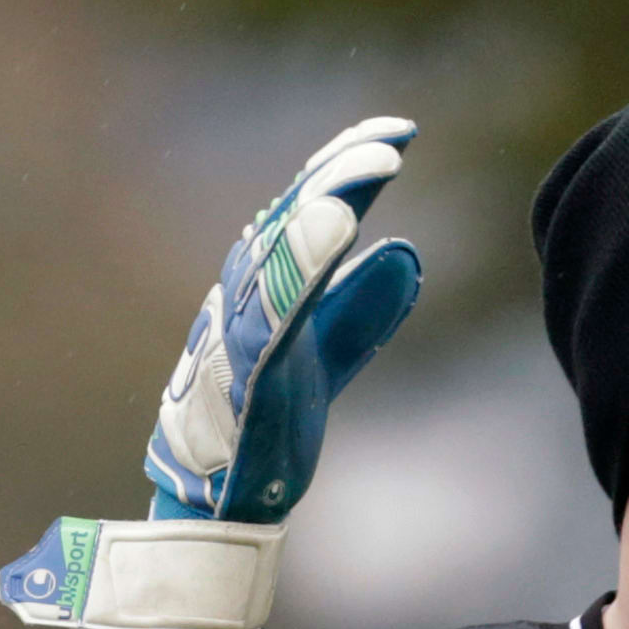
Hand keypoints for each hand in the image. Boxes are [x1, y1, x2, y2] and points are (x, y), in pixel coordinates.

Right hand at [0, 117, 422, 628]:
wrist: (221, 497)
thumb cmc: (264, 420)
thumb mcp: (326, 354)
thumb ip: (362, 308)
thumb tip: (407, 252)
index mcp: (266, 288)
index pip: (309, 213)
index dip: (347, 170)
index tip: (394, 131)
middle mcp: (246, 296)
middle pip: (294, 220)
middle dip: (339, 173)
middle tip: (388, 138)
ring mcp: (240, 330)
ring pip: (280, 255)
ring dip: (323, 207)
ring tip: (366, 170)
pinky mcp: (244, 369)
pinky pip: (275, 309)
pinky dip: (304, 267)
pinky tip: (338, 231)